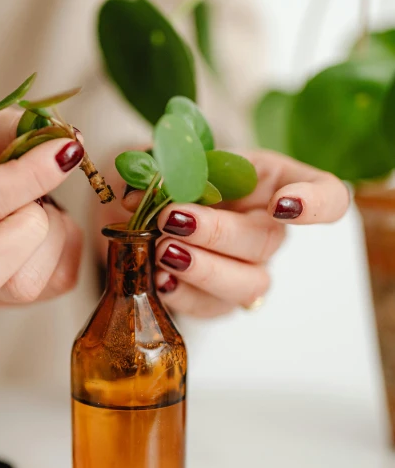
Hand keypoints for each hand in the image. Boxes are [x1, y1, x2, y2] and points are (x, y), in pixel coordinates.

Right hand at [0, 108, 83, 304]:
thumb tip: (69, 144)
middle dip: (31, 225)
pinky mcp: (4, 298)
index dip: (31, 177)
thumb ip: (16, 129)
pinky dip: (67, 249)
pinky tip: (48, 227)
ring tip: (41, 208)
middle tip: (37, 197)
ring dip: (54, 236)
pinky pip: (58, 282)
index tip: (66, 151)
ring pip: (26, 283)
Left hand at [123, 150, 349, 317]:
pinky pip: (212, 308)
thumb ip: (162, 166)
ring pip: (247, 284)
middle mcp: (271, 230)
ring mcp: (250, 269)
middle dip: (218, 233)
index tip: (283, 204)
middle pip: (268, 242)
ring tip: (162, 250)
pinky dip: (183, 295)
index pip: (329, 198)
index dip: (317, 204)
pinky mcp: (221, 301)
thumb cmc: (180, 176)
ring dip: (203, 269)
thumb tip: (137, 190)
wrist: (152, 209)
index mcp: (277, 182)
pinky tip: (158, 278)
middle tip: (174, 220)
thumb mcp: (176, 158)